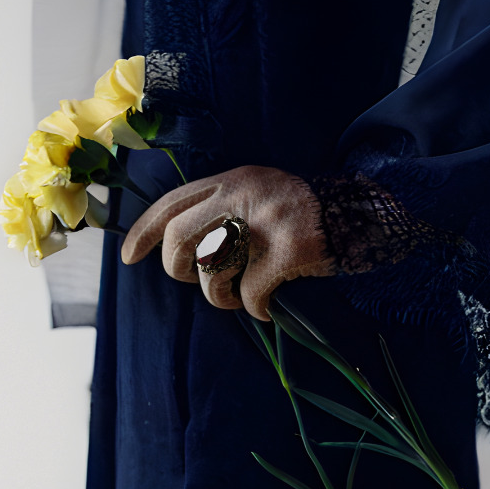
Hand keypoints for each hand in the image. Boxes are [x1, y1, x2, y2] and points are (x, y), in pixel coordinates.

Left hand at [121, 165, 334, 319]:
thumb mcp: (257, 194)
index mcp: (233, 181)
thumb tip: (175, 249)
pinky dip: (254, 308)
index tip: (130, 257)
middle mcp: (245, 196)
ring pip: (213, 272)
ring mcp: (268, 223)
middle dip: (180, 271)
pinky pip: (251, 293)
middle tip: (203, 280)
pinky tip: (266, 305)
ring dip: (220, 297)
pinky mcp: (290, 251)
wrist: (359, 215)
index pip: (172, 203)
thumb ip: (220, 209)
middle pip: (180, 239)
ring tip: (238, 296)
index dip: (145, 232)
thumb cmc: (300, 213)